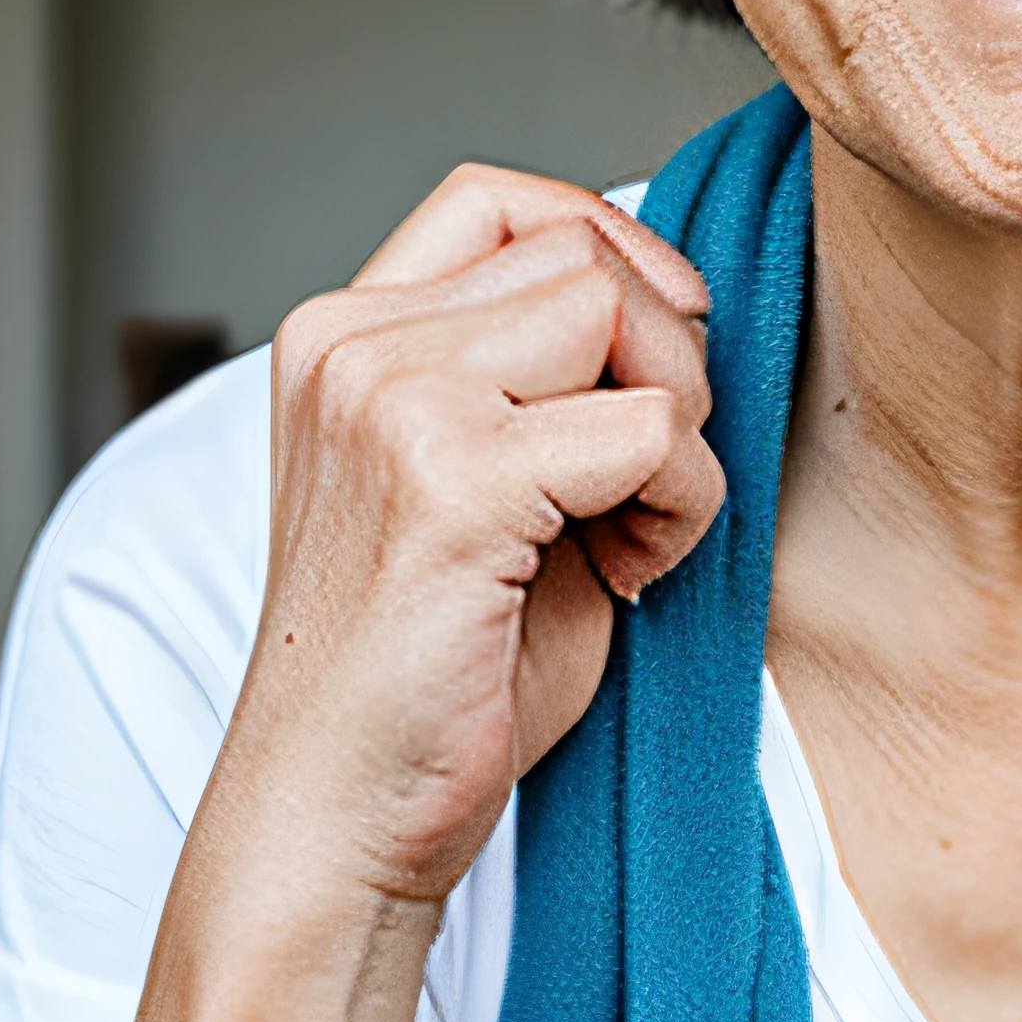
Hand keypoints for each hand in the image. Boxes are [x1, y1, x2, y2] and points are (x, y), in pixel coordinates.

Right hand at [212, 166, 722, 916]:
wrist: (337, 819)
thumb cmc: (424, 677)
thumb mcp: (477, 486)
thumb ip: (543, 381)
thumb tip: (677, 300)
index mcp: (340, 338)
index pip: (499, 202)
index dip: (609, 256)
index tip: (646, 365)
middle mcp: (350, 347)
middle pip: (586, 253)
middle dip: (663, 360)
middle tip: (640, 488)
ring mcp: (392, 403)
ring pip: (623, 316)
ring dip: (676, 429)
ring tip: (624, 532)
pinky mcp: (448, 480)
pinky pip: (652, 432)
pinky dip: (684, 508)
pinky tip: (627, 576)